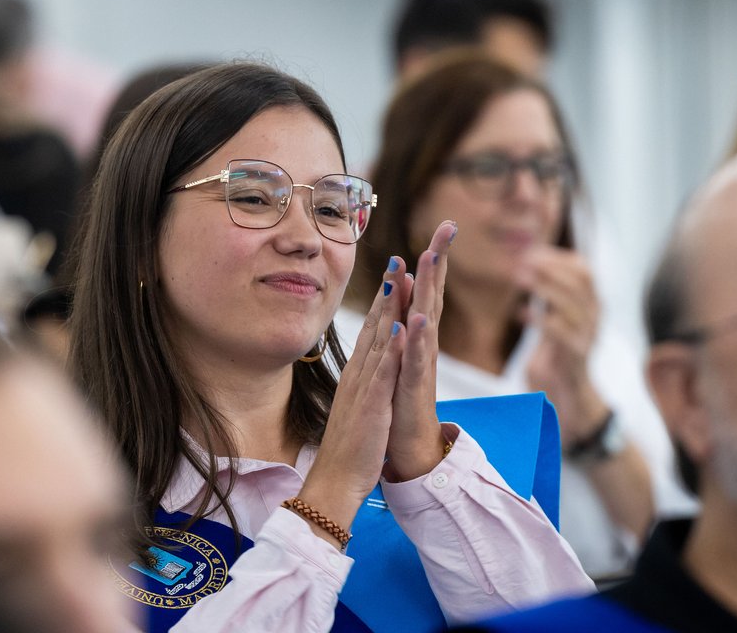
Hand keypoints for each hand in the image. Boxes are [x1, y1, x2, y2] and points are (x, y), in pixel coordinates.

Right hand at [298, 256, 409, 542]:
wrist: (336, 478)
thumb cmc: (350, 445)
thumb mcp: (360, 404)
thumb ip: (366, 381)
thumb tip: (372, 363)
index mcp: (359, 373)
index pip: (374, 328)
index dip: (385, 298)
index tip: (396, 270)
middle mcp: (359, 373)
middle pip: (376, 324)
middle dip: (388, 290)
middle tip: (398, 257)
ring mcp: (364, 387)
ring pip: (379, 340)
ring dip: (390, 308)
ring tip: (399, 277)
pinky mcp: (371, 405)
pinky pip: (383, 373)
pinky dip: (392, 349)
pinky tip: (400, 328)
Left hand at [384, 220, 456, 480]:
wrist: (407, 450)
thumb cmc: (402, 403)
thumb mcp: (401, 357)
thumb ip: (406, 326)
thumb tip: (407, 294)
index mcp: (418, 337)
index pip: (427, 290)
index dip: (433, 259)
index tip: (443, 227)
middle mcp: (424, 347)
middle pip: (433, 296)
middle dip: (439, 261)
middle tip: (448, 227)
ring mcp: (420, 366)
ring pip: (426, 321)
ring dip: (428, 290)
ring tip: (431, 259)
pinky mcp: (412, 389)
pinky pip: (415, 361)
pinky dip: (416, 340)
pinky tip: (416, 320)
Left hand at [518, 247, 606, 442]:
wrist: (569, 396)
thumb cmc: (556, 354)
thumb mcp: (554, 319)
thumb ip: (548, 296)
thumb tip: (526, 264)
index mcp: (590, 304)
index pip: (584, 270)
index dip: (559, 258)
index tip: (531, 252)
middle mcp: (595, 317)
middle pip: (582, 281)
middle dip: (551, 268)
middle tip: (521, 263)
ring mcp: (589, 336)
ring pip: (574, 304)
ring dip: (545, 289)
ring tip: (520, 280)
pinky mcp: (578, 357)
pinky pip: (563, 334)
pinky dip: (541, 321)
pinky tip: (520, 314)